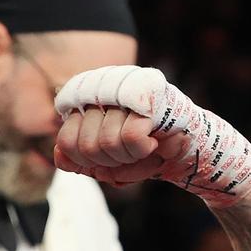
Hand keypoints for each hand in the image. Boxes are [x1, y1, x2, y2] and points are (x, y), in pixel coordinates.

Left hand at [53, 66, 250, 206]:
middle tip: (129, 155)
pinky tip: (152, 143)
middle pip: (82, 144)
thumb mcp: (105, 161)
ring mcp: (125, 87)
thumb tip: (60, 157)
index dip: (84, 161)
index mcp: (85, 100)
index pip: (65, 141)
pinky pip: (129, 137)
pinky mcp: (150, 96)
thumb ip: (78, 159)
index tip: (105, 160)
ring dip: (127, 158)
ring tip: (143, 148)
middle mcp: (102, 87)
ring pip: (105, 143)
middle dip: (107, 162)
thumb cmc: (145, 154)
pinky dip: (141, 151)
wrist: (190, 152)